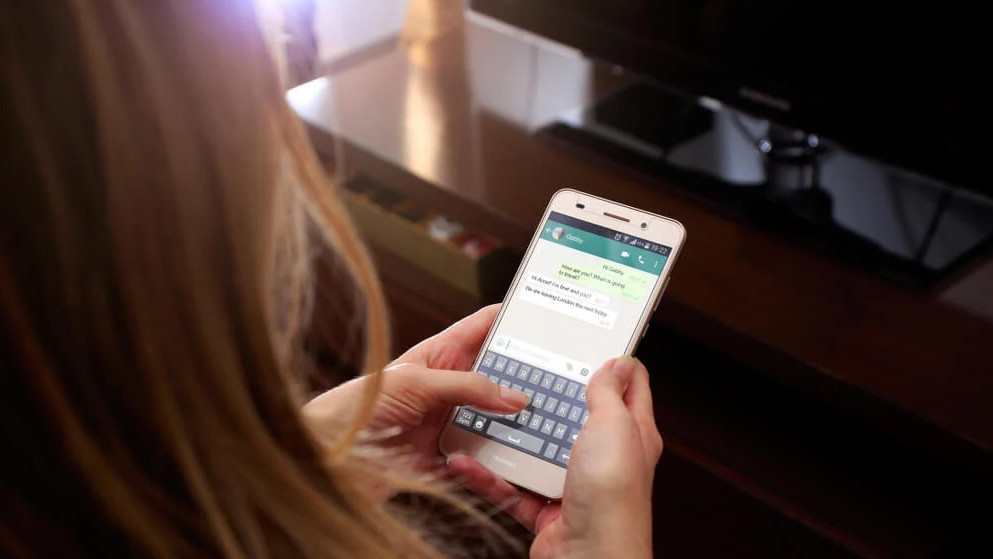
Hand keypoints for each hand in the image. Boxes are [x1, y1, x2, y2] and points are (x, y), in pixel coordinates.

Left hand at [303, 305, 528, 476]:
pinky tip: (517, 456)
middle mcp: (448, 387)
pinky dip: (499, 458)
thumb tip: (513, 395)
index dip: (512, 317)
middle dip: (526, 376)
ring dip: (517, 422)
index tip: (545, 314)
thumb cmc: (357, 408)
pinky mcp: (450, 456)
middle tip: (559, 377)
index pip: (483, 328)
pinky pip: (484, 456)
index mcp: (439, 355)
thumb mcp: (417, 384)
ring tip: (547, 419)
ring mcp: (450, 421)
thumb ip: (467, 386)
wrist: (331, 460)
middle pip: (499, 376)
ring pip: (497, 418)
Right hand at [448, 357, 662, 558]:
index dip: (613, 363)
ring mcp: (575, 485)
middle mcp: (605, 458)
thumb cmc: (613, 494)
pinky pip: (511, 488)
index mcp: (632, 434)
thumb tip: (617, 363)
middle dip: (547, 398)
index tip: (587, 342)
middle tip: (520, 373)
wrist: (591, 558)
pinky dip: (487, 477)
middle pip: (574, 418)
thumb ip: (609, 393)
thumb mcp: (614, 425)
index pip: (630, 388)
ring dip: (507, 438)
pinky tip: (464, 460)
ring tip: (481, 414)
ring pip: (536, 453)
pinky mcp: (546, 510)